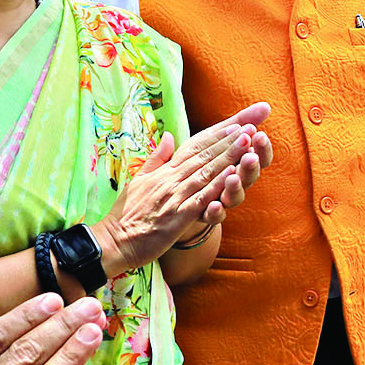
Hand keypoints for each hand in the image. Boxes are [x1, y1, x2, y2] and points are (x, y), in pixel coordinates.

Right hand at [96, 101, 271, 269]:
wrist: (113, 242)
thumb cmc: (126, 214)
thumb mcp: (139, 180)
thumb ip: (157, 158)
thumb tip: (168, 136)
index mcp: (165, 171)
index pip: (194, 146)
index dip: (217, 134)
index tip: (237, 122)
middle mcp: (171, 179)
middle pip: (204, 155)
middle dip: (230, 139)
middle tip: (251, 124)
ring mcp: (175, 196)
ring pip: (206, 172)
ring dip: (229, 156)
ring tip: (248, 141)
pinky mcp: (178, 216)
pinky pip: (202, 198)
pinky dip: (218, 186)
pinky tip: (234, 176)